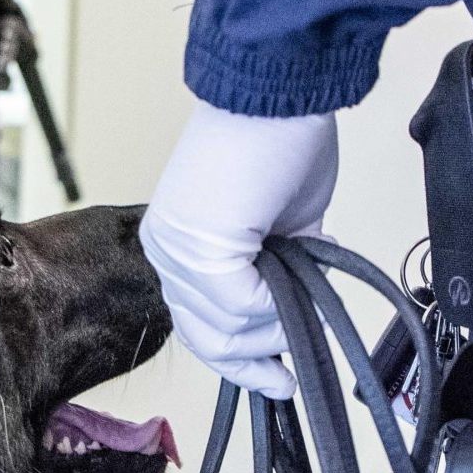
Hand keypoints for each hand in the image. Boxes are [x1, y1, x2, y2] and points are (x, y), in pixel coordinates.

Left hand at [141, 103, 337, 398]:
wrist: (282, 93)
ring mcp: (177, 250)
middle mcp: (165, 248)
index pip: (196, 325)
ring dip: (279, 322)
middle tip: (294, 368)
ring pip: (229, 329)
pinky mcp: (201, 248)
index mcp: (174, 242)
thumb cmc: (280, 141)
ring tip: (307, 289)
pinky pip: (245, 307)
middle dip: (259, 354)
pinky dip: (279, 304)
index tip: (277, 379)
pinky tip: (302, 272)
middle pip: (209, 338)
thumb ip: (275, 270)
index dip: (239, 360)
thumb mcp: (277, 225)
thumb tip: (293, 308)